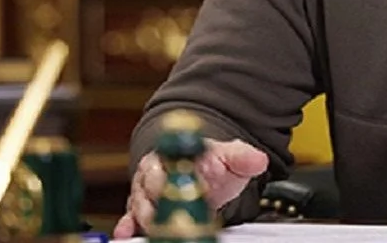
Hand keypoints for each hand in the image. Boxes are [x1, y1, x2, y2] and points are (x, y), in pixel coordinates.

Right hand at [112, 139, 269, 237]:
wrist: (198, 173)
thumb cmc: (210, 164)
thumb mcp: (230, 159)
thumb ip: (243, 158)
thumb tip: (258, 160)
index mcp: (177, 153)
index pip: (174, 160)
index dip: (181, 172)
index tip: (193, 184)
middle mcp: (156, 169)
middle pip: (153, 184)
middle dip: (164, 198)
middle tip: (179, 212)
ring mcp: (145, 190)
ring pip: (141, 203)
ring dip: (149, 216)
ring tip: (160, 227)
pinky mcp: (139, 210)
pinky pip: (130, 217)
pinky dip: (128, 225)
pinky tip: (128, 232)